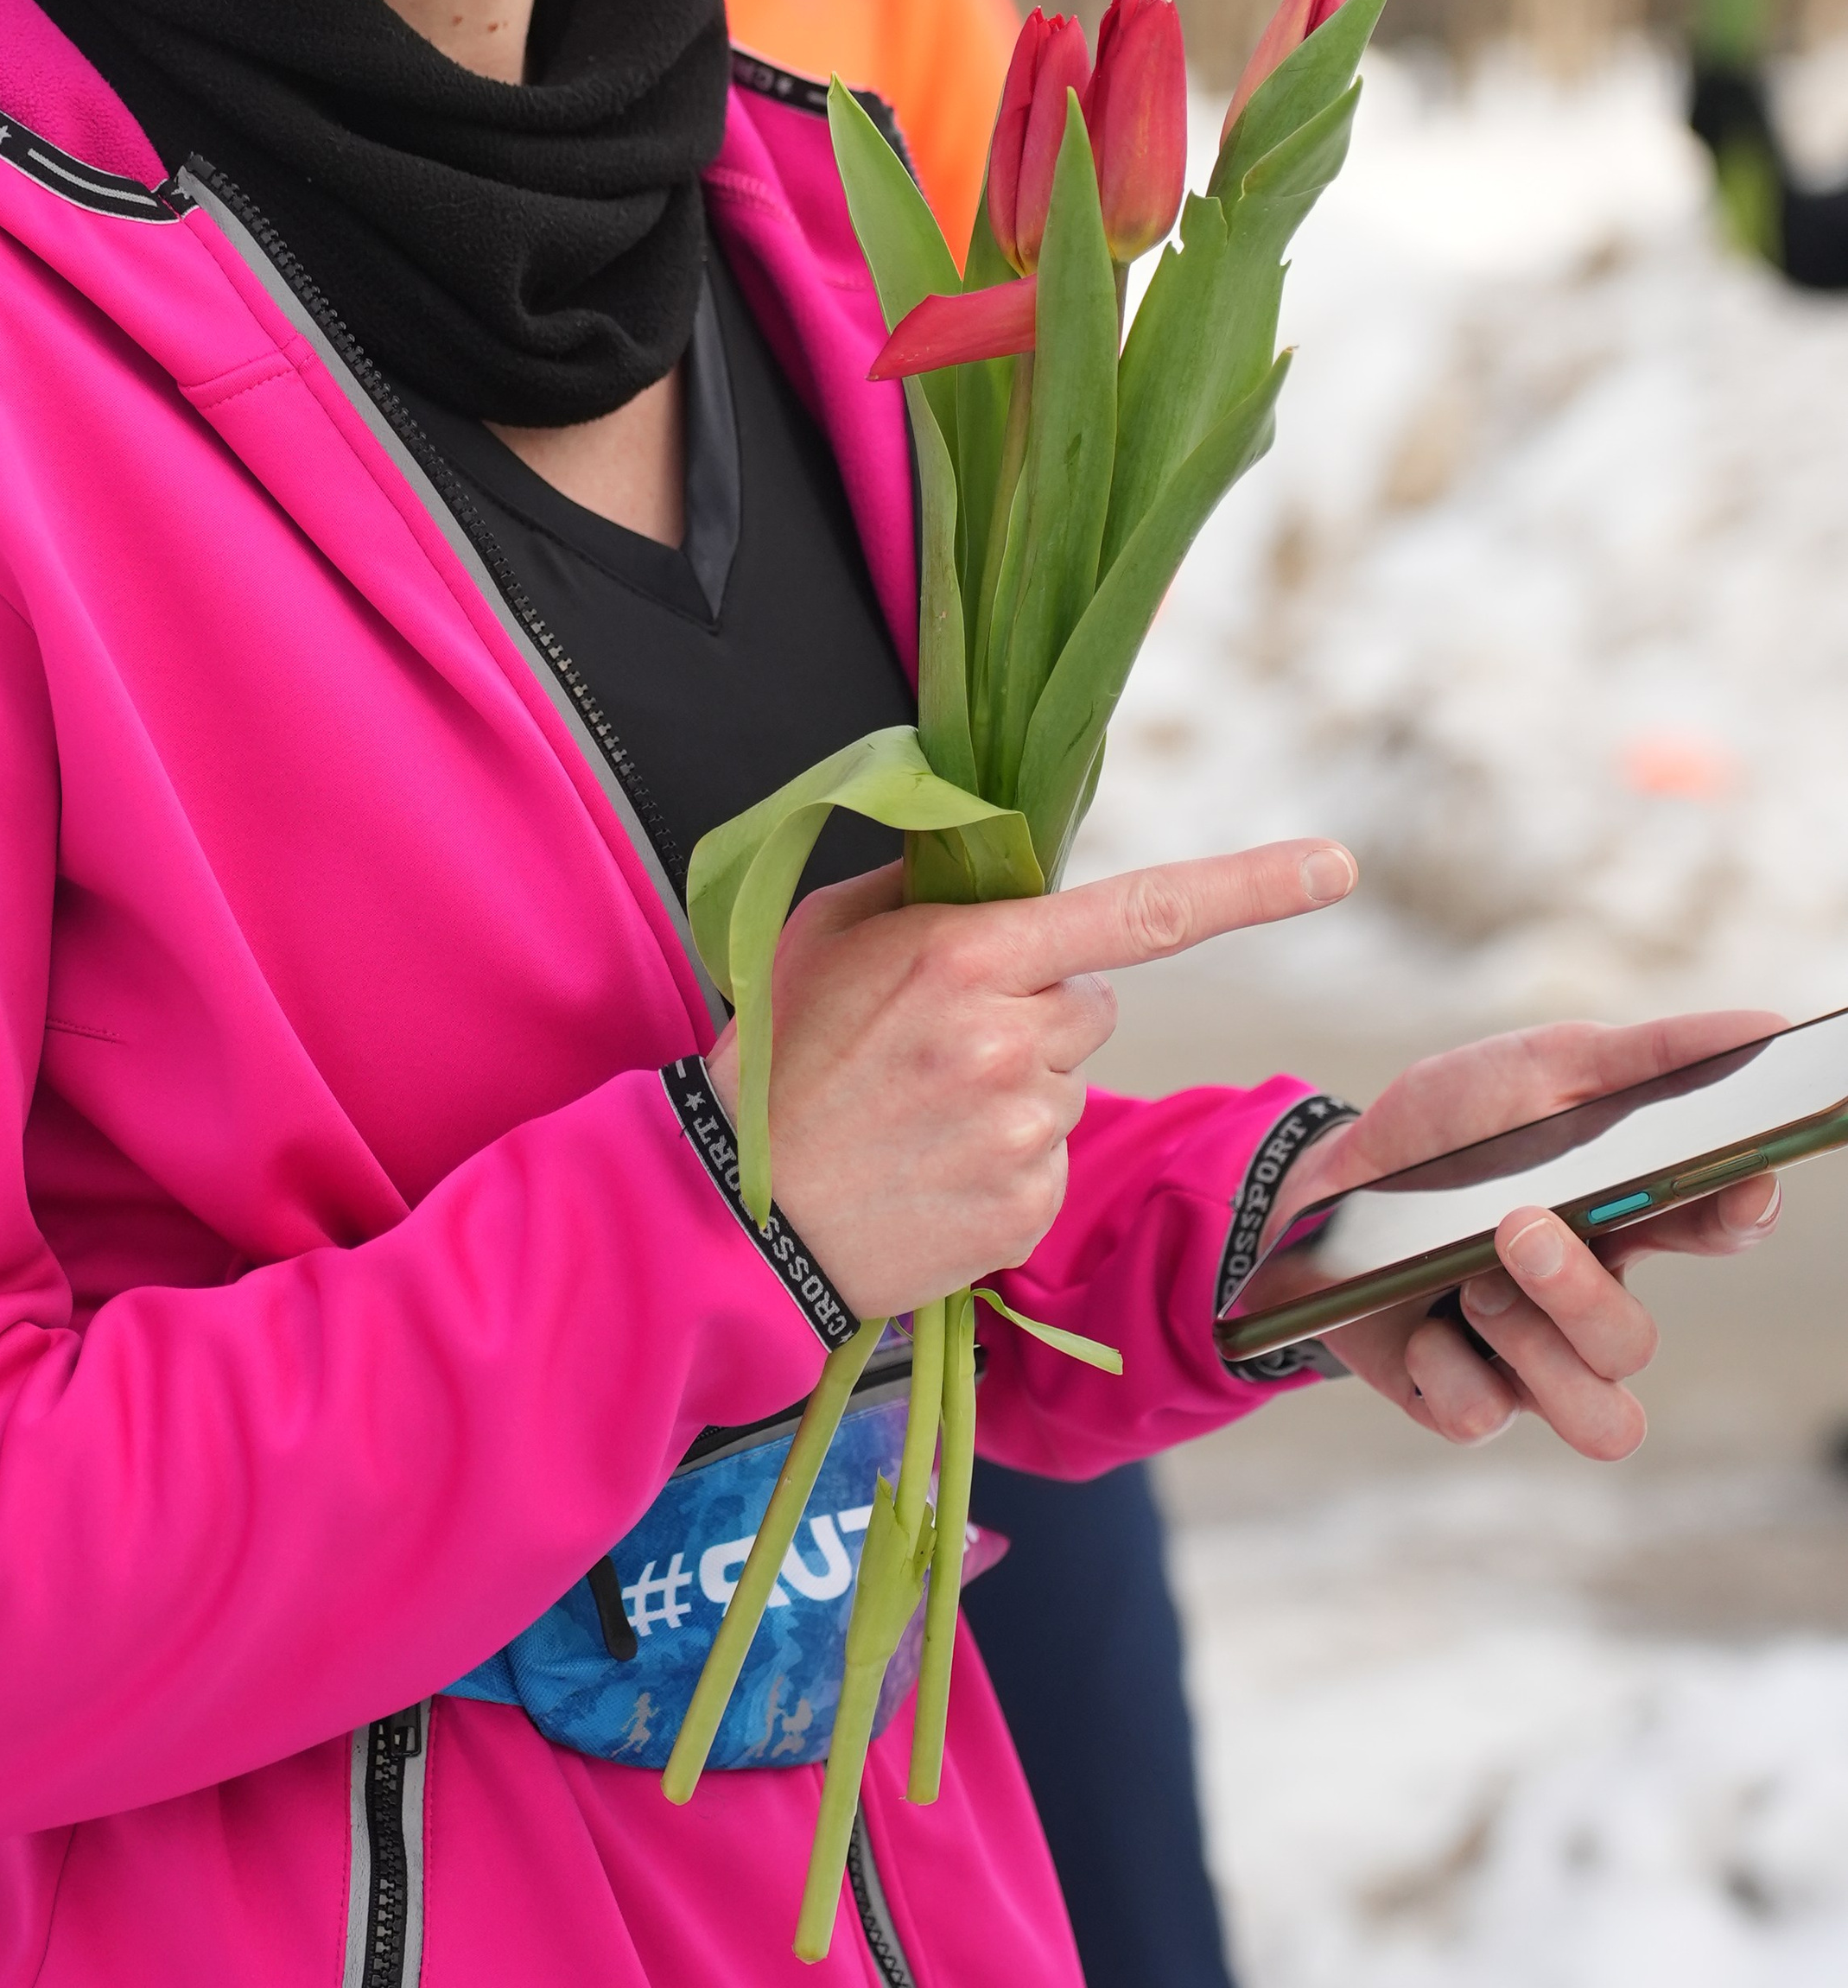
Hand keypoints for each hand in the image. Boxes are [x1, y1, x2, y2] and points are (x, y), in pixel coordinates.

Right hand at [702, 837, 1358, 1320]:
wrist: (735, 1213)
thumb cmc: (774, 1056)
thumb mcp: (827, 931)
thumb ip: (926, 884)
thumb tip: (1005, 857)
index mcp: (968, 954)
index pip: (1140, 911)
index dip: (1250, 885)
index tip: (1334, 866)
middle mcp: (1011, 1041)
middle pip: (1093, 1002)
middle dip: (1040, 1009)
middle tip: (937, 1043)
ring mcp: (1025, 1134)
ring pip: (1072, 1082)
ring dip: (1018, 1087)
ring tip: (919, 1114)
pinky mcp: (1028, 1209)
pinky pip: (1052, 1159)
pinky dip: (1007, 1161)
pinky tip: (931, 1167)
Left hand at [1263, 1011, 1788, 1456]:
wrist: (1322, 1184)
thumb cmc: (1443, 1130)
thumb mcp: (1534, 1070)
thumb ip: (1644, 1058)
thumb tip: (1766, 1026)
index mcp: (1622, 1218)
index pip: (1717, 1230)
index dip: (1741, 1216)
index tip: (1737, 1185)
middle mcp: (1588, 1300)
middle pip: (1635, 1343)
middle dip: (1580, 1293)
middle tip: (1517, 1228)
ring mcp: (1529, 1361)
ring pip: (1597, 1416)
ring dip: (1531, 1344)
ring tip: (1470, 1282)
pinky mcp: (1463, 1398)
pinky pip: (1485, 1419)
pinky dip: (1449, 1367)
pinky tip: (1421, 1321)